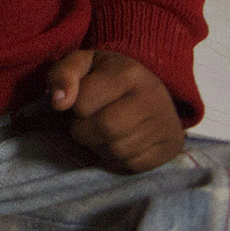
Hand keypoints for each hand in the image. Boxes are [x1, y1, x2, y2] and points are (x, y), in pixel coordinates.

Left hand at [47, 48, 184, 171]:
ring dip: (98, 147)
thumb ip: (62, 75)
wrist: (146, 88)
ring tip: (100, 132)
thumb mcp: (80, 64)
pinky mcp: (171, 146)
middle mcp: (153, 97)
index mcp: (128, 72)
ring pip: (118, 151)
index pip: (83, 103)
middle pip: (105, 129)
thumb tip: (58, 103)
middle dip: (83, 131)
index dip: (73, 107)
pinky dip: (116, 160)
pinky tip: (116, 143)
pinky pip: (133, 166)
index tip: (79, 103)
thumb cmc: (104, 77)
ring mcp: (166, 123)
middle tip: (85, 123)